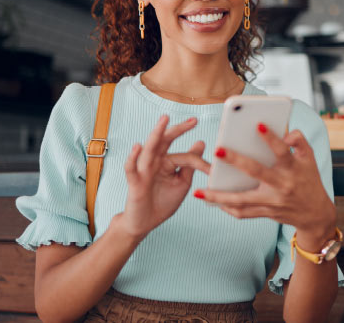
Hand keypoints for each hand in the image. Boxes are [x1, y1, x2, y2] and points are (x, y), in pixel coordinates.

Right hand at [118, 115, 210, 240]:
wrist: (145, 222)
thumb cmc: (162, 202)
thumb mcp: (182, 182)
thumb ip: (189, 164)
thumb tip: (201, 142)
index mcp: (167, 162)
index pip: (184, 156)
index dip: (199, 161)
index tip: (212, 170)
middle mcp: (155, 162)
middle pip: (165, 141)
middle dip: (178, 130)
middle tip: (193, 121)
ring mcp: (144, 170)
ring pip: (149, 149)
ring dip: (156, 134)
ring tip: (165, 120)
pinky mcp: (135, 182)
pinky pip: (131, 168)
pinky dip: (133, 157)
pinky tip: (138, 146)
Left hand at [195, 124, 336, 246]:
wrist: (314, 214)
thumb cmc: (309, 179)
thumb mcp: (309, 158)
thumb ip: (299, 141)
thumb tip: (285, 133)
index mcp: (293, 168)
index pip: (282, 151)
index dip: (272, 139)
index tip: (258, 125)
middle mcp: (282, 185)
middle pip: (257, 172)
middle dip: (236, 161)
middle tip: (217, 149)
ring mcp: (273, 202)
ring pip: (243, 200)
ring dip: (220, 197)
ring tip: (199, 192)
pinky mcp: (266, 213)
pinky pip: (243, 213)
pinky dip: (227, 208)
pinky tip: (211, 201)